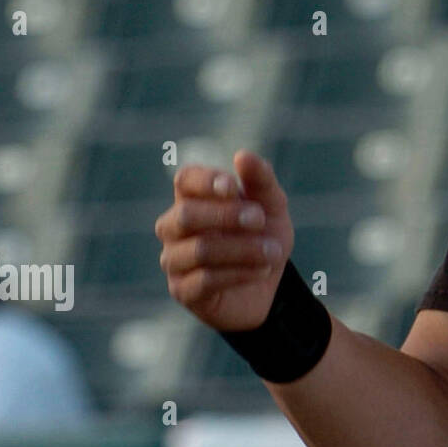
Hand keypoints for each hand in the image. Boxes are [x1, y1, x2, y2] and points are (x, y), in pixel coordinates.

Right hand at [155, 151, 294, 331]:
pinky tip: (262, 270)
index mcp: (193, 199)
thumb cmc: (263, 237)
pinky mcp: (183, 291)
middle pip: (185, 214)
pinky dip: (240, 272)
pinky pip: (205, 280)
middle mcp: (175, 227)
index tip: (234, 187)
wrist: (270, 285)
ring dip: (242, 249)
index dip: (206, 181)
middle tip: (260, 219)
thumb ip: (261, 180)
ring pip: (199, 249)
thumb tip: (242, 155)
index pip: (184, 180)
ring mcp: (174, 260)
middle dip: (227, 215)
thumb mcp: (273, 207)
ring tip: (273, 251)